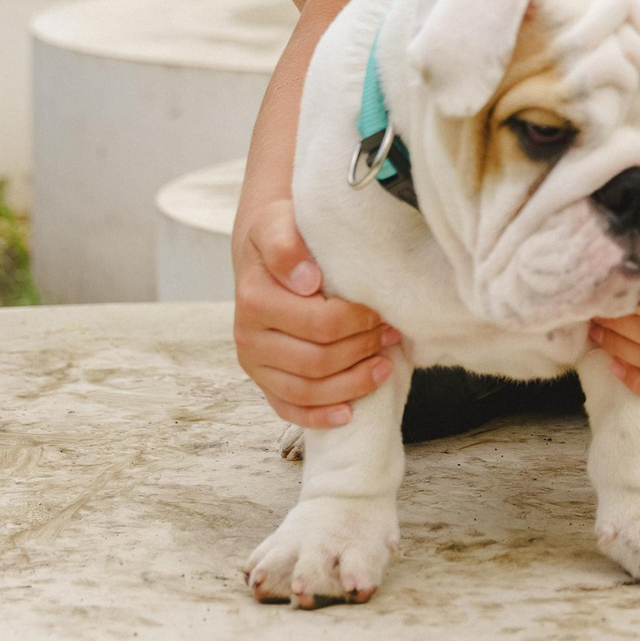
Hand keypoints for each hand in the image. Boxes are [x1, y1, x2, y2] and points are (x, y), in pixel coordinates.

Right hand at [233, 193, 401, 426]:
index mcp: (254, 299)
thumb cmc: (280, 236)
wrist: (260, 250)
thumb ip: (287, 246)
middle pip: (317, 361)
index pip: (320, 324)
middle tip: (391, 334)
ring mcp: (254, 364)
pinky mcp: (262, 381)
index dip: (358, 322)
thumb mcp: (279, 224)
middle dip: (362, 350)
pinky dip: (319, 416)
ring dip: (352, 383)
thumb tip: (306, 280)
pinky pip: (289, 409)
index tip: (382, 311)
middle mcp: (248, 337)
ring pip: (307, 390)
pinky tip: (349, 412)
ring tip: (384, 366)